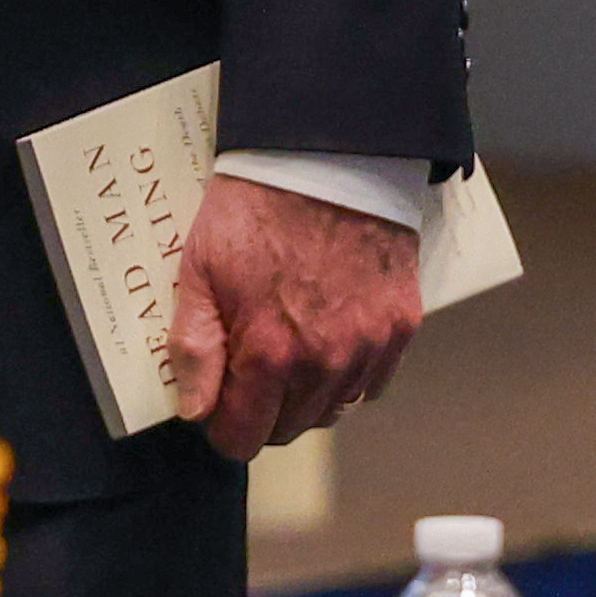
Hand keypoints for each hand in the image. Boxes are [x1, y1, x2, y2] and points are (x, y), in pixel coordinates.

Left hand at [169, 172, 419, 461]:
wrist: (327, 160)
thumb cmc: (255, 208)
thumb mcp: (198, 268)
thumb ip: (194, 346)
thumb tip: (195, 409)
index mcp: (270, 353)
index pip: (244, 436)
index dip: (222, 427)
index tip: (214, 406)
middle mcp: (325, 363)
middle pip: (290, 430)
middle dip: (261, 414)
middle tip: (245, 376)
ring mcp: (368, 347)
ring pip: (332, 411)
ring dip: (304, 399)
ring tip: (285, 358)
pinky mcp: (400, 327)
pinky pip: (372, 384)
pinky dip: (347, 378)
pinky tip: (327, 346)